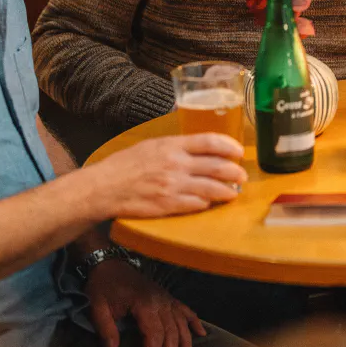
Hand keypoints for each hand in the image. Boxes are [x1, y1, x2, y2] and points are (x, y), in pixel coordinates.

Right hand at [84, 134, 246, 218]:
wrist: (103, 188)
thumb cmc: (125, 165)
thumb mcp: (151, 145)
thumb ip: (175, 146)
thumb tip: (198, 147)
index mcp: (172, 145)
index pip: (210, 141)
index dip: (230, 146)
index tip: (239, 151)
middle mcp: (176, 164)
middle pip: (217, 166)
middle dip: (236, 172)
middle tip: (242, 176)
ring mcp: (173, 186)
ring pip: (212, 188)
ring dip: (227, 191)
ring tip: (233, 192)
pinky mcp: (168, 205)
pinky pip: (196, 204)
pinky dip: (207, 203)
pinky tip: (210, 203)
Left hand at [85, 259, 204, 346]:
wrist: (109, 263)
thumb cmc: (103, 286)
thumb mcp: (97, 306)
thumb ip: (105, 328)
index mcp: (144, 304)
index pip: (153, 333)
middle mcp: (160, 301)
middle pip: (171, 332)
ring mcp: (166, 298)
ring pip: (181, 323)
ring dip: (186, 344)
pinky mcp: (167, 296)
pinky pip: (185, 309)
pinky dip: (194, 321)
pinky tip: (202, 333)